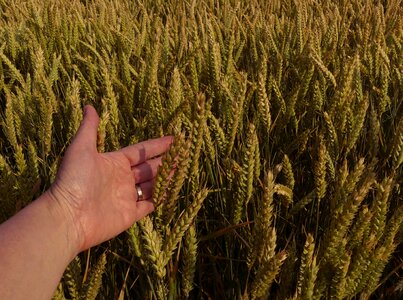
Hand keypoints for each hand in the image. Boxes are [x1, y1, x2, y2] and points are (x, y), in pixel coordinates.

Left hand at [47, 105, 172, 252]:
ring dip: (166, 178)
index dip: (157, 145)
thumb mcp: (81, 148)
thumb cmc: (74, 180)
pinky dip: (159, 200)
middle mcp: (123, 179)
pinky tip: (171, 194)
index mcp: (115, 163)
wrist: (68, 216)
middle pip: (149, 168)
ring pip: (152, 186)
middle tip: (184, 154)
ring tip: (183, 170)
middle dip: (166, 161)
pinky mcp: (130, 215)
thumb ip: (89, 128)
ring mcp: (127, 197)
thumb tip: (89, 106)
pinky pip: (148, 206)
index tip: (174, 139)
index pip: (141, 151)